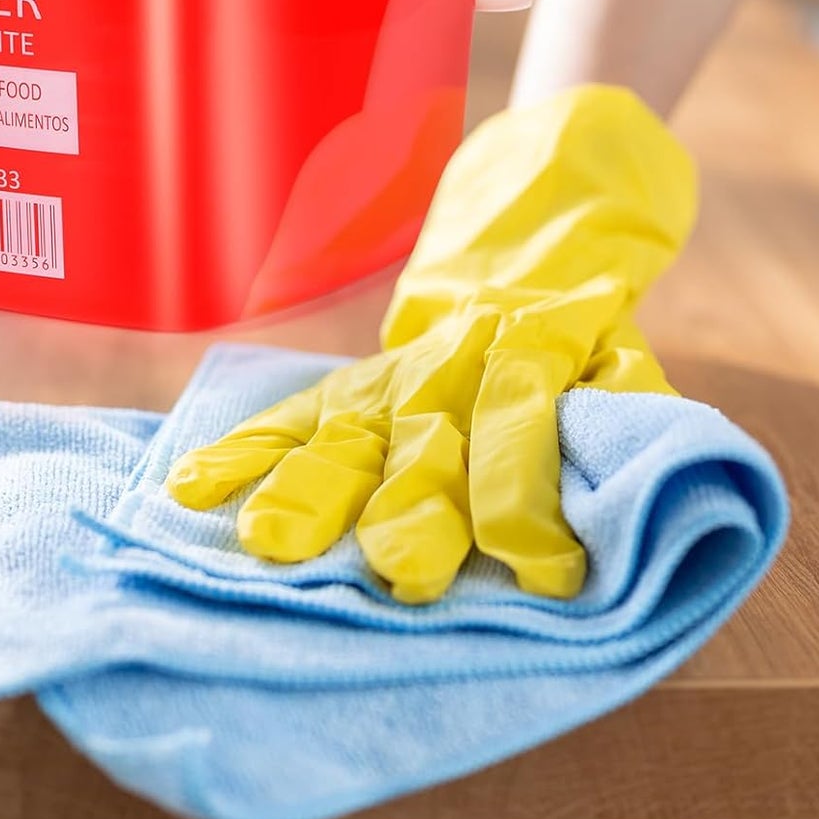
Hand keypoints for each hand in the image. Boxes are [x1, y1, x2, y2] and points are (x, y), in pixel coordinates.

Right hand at [167, 86, 695, 601]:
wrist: (524, 247)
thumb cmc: (581, 337)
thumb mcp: (622, 358)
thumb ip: (626, 411)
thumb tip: (624, 490)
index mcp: (534, 355)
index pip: (524, 421)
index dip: (529, 492)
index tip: (543, 571)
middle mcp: (453, 368)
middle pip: (429, 439)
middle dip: (416, 504)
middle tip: (405, 568)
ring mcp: (389, 379)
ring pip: (349, 437)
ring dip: (313, 490)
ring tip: (273, 541)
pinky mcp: (346, 386)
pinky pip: (290, 417)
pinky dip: (242, 450)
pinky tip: (192, 487)